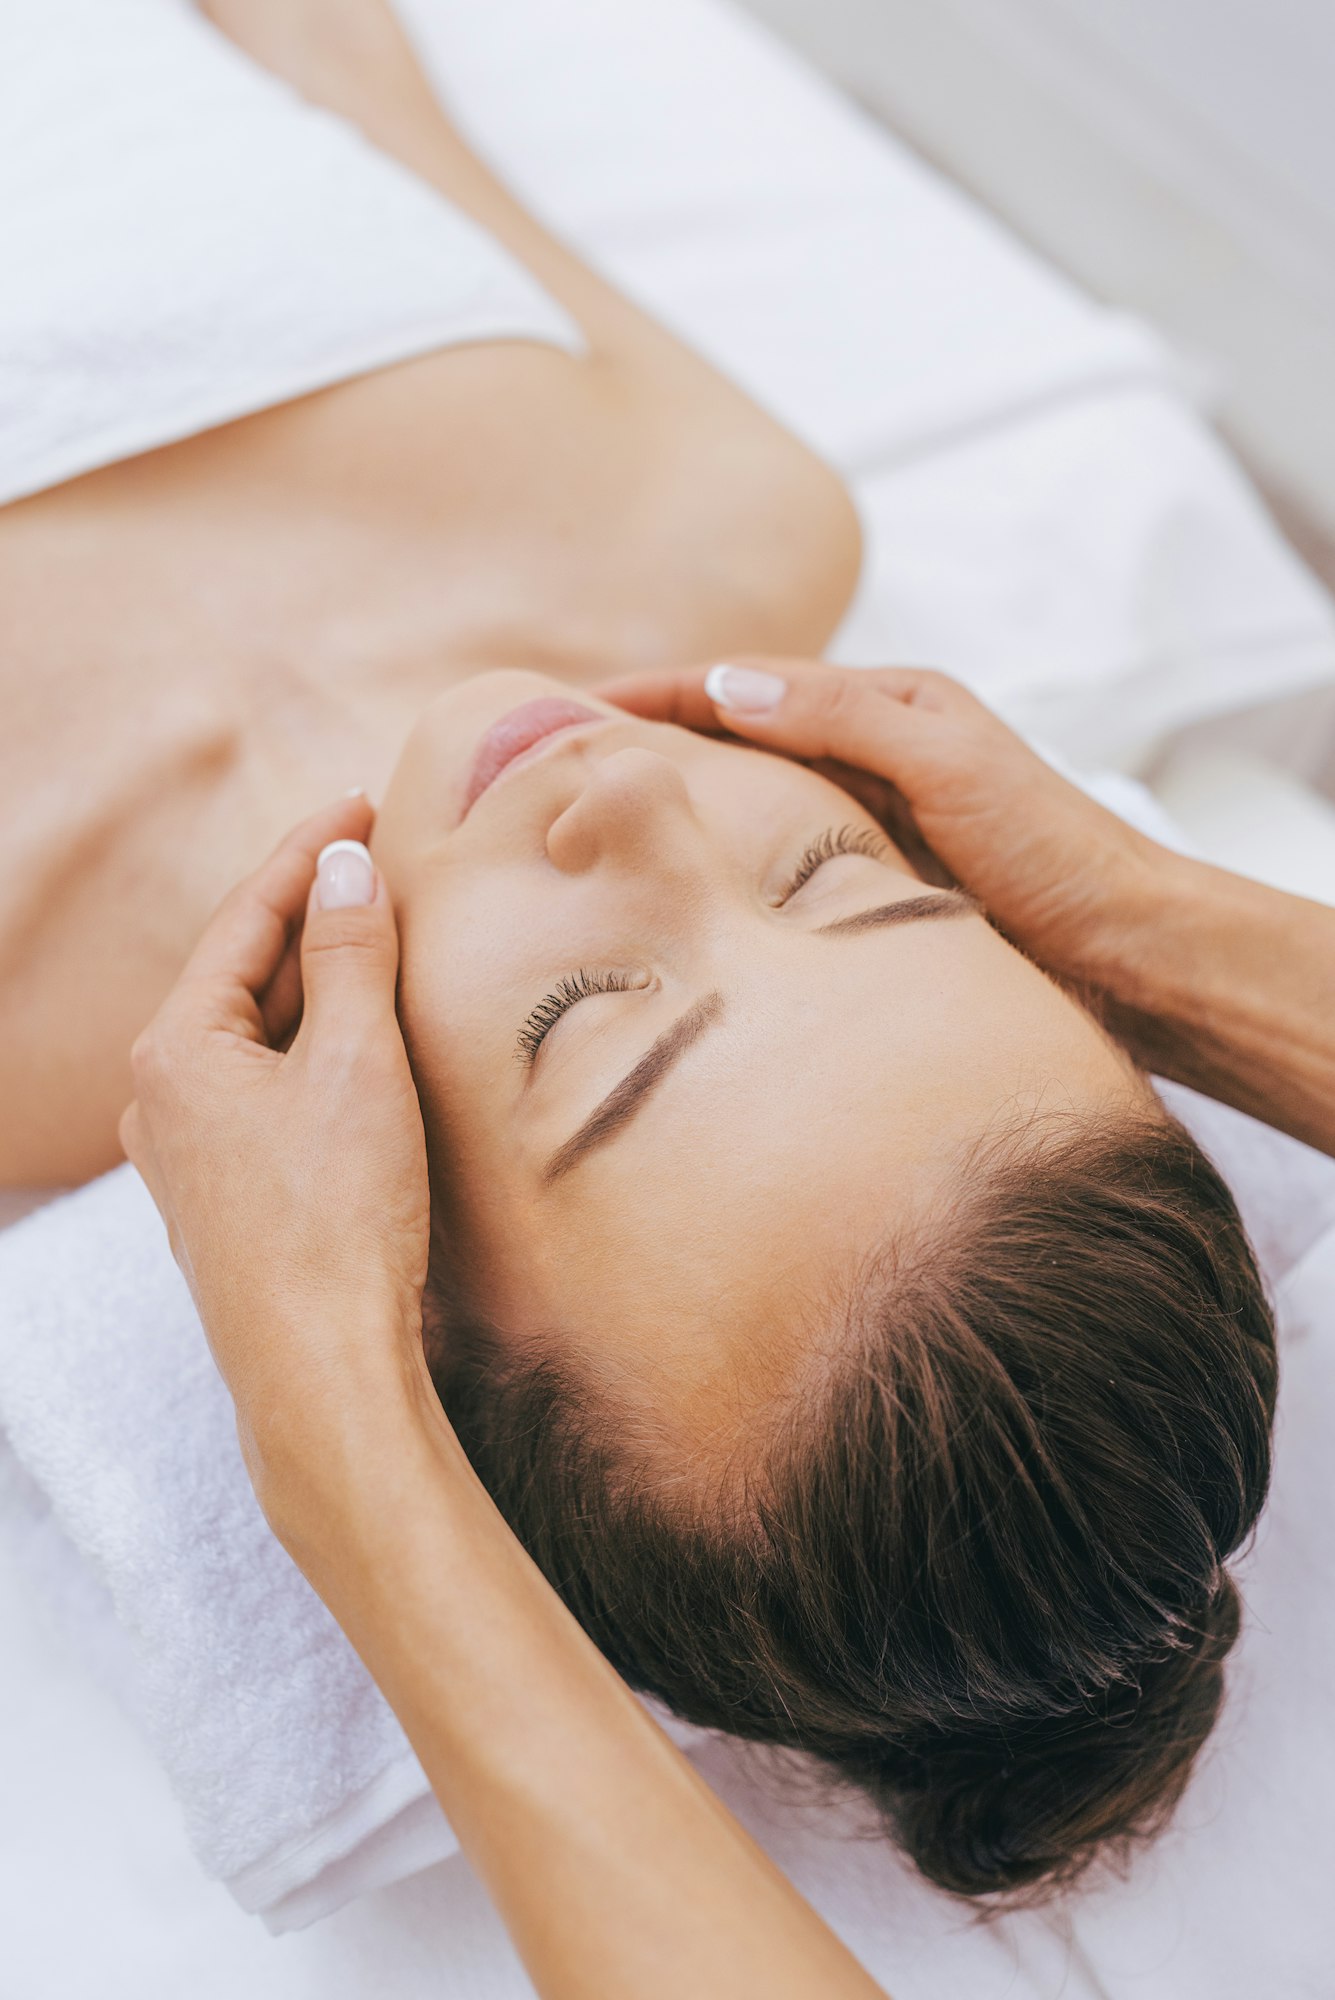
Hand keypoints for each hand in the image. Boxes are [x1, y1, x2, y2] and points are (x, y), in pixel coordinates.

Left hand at [120, 796, 435, 1527]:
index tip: (366, 801)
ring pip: (257, 1033)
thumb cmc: (337, 1218)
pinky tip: (363, 1039)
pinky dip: (316, 1044)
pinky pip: (268, 1087)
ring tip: (383, 933)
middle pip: (244, 971)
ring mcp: (191, 1151)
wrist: (322, 1371)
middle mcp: (163, 1096)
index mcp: (175, 1050)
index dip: (309, 850)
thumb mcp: (355, 1065)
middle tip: (382, 859)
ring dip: (318, 981)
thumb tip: (346, 861)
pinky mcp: (228, 1194)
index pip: (244, 916)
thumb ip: (348, 954)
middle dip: (312, 912)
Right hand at [601, 658, 1175, 992]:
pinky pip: (774, 856)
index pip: (743, 683)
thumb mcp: (949, 763)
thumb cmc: (1052, 849)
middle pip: (734, 733)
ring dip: (675, 801)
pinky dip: (719, 858)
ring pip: (747, 797)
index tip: (565, 709)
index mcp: (885, 705)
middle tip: (553, 765)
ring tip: (592, 822)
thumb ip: (843, 717)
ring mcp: (866, 820)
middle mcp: (868, 754)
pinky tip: (680, 886)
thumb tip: (728, 681)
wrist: (1125, 948)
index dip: (654, 692)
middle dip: (647, 739)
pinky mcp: (869, 883)